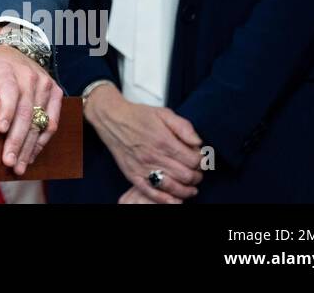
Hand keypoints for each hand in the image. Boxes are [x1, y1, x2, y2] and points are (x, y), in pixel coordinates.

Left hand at [0, 42, 62, 174]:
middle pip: (26, 112)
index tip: (1, 129)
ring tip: (21, 166)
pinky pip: (52, 121)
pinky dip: (42, 140)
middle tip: (10, 162)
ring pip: (40, 121)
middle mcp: (28, 75)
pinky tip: (32, 153)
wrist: (9, 53)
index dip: (6, 110)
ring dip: (30, 147)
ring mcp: (44, 83)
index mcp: (5, 70)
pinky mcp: (56, 92)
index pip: (8, 90)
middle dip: (17, 141)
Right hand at [85, 84, 201, 202]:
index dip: (202, 162)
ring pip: (173, 187)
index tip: (200, 160)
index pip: (194, 160)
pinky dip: (166, 200)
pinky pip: (152, 193)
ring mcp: (143, 168)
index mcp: (164, 141)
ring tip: (191, 187)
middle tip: (196, 172)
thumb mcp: (163, 113)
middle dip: (197, 176)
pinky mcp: (133, 175)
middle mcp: (154, 156)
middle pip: (186, 176)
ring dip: (186, 190)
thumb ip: (184, 127)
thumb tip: (198, 143)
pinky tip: (175, 199)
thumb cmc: (138, 115)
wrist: (111, 118)